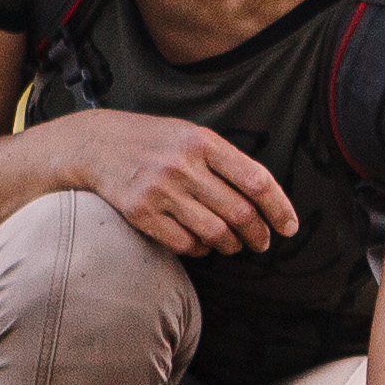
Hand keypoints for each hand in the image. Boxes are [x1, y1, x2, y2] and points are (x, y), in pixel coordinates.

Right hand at [70, 113, 296, 256]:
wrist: (94, 144)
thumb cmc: (153, 141)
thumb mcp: (191, 135)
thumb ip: (224, 161)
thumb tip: (263, 197)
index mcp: (204, 142)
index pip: (256, 181)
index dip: (279, 208)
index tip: (290, 227)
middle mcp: (184, 166)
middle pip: (239, 213)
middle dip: (258, 235)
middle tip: (262, 243)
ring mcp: (162, 190)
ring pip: (215, 233)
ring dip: (230, 245)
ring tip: (232, 244)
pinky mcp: (141, 213)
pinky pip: (185, 243)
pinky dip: (200, 249)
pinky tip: (202, 243)